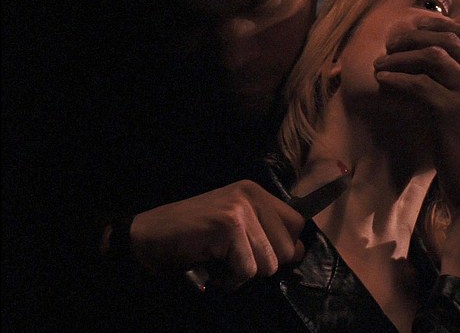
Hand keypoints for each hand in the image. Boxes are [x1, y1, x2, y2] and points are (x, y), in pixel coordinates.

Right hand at [128, 180, 305, 289]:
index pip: (298, 224)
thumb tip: (300, 252)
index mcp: (256, 192)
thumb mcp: (234, 225)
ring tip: (220, 264)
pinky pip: (247, 270)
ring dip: (243, 274)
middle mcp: (251, 195)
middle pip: (288, 248)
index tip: (257, 254)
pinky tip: (212, 270)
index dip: (284, 248)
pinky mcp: (228, 226)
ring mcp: (240, 209)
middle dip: (262, 264)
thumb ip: (265, 232)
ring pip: (269, 262)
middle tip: (232, 260)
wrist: (145, 238)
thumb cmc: (190, 237)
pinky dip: (230, 280)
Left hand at [375, 15, 459, 202]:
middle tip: (392, 43)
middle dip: (416, 37)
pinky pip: (419, 84)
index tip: (418, 29)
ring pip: (433, 57)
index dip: (443, 26)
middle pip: (450, 41)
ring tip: (381, 63)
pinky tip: (383, 80)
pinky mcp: (452, 112)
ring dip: (401, 56)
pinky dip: (397, 78)